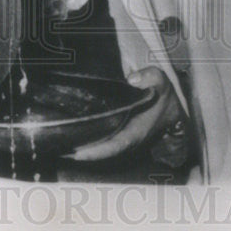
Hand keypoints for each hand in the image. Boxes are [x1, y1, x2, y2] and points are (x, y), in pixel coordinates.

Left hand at [65, 67, 182, 161]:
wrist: (172, 107)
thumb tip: (132, 79)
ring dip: (80, 150)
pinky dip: (86, 144)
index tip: (77, 152)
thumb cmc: (163, 95)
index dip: (96, 151)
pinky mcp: (118, 137)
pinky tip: (70, 138)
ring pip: (99, 151)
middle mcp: (128, 141)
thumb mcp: (160, 81)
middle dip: (80, 153)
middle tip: (58, 147)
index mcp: (136, 132)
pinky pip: (100, 144)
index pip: (114, 146)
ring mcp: (122, 141)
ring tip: (59, 145)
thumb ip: (149, 76)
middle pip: (101, 153)